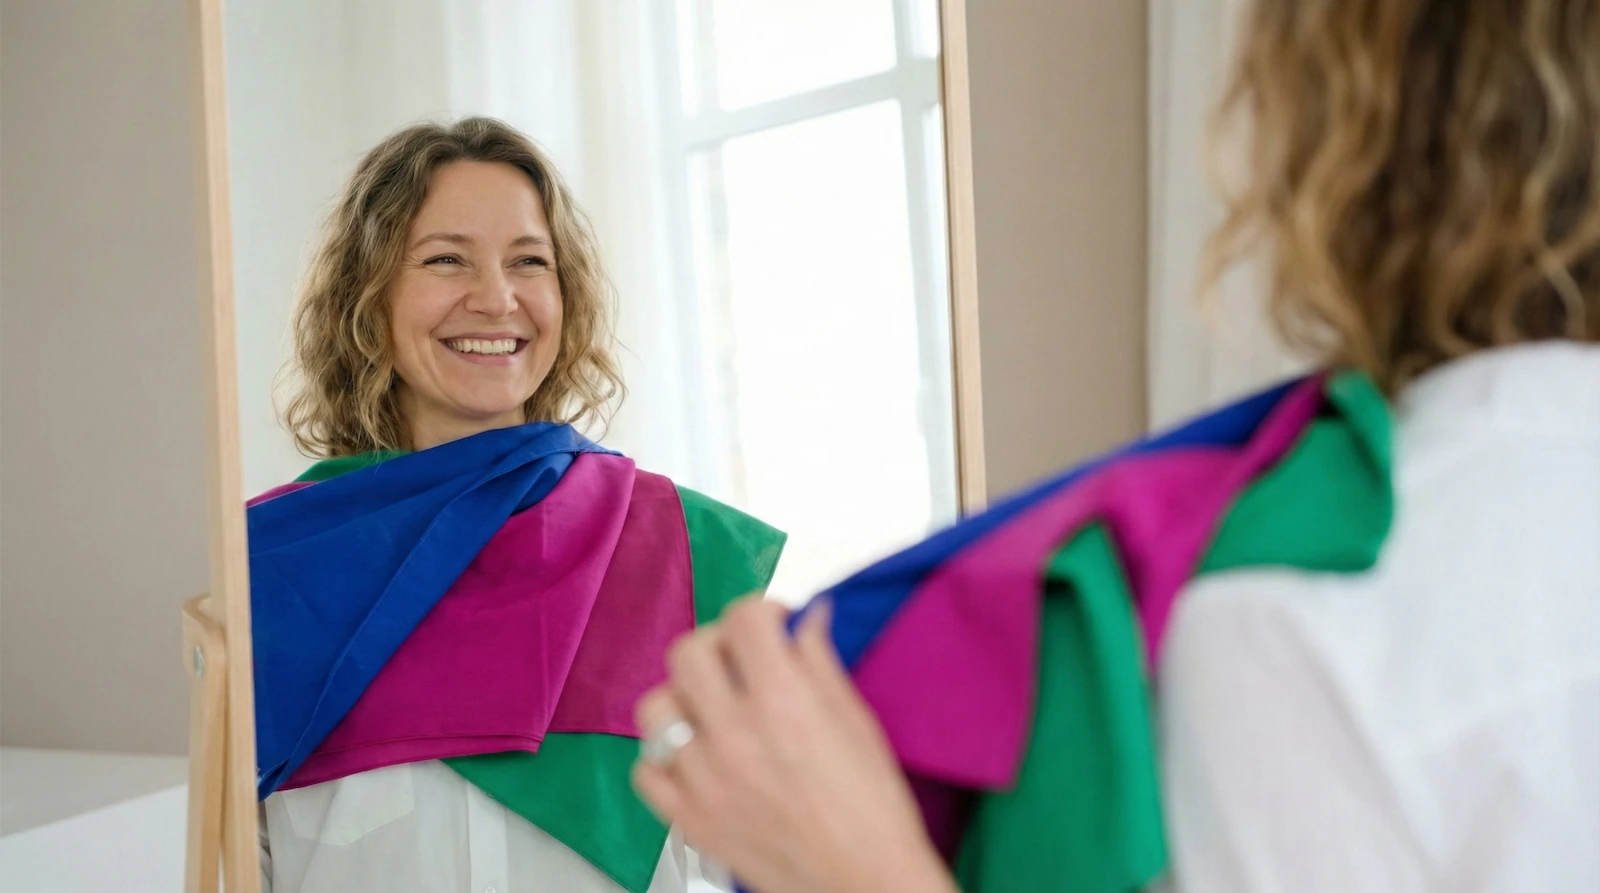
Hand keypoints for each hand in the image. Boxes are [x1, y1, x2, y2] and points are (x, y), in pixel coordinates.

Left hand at [633, 596, 956, 892]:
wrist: (865, 881)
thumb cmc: (872, 811)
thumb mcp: (857, 721)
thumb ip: (820, 662)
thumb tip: (806, 620)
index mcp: (784, 700)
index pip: (744, 618)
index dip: (761, 609)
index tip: (771, 623)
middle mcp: (735, 733)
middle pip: (687, 652)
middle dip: (716, 645)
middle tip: (738, 660)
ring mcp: (704, 777)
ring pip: (656, 707)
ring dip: (682, 699)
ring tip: (710, 710)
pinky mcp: (688, 818)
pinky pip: (645, 771)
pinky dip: (665, 758)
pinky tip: (695, 757)